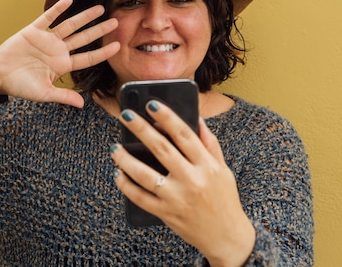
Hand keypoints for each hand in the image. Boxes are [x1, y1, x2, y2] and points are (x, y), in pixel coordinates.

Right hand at [0, 0, 119, 106]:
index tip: (118, 46)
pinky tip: (69, 1)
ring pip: (70, 26)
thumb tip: (82, 104)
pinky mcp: (33, 31)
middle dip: (100, 30)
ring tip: (100, 8)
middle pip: (84, 38)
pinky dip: (57, 9)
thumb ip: (63, 96)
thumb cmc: (20, 86)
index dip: (103, 52)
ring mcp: (47, 39)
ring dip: (84, 17)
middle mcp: (58, 50)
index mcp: (62, 65)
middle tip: (116, 22)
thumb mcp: (44, 93)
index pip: (87, 58)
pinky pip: (48, 17)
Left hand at [111, 101, 255, 266]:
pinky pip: (140, 198)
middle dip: (141, 129)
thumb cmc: (225, 199)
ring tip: (115, 147)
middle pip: (161, 149)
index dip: (167, 117)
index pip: (184, 135)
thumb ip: (210, 143)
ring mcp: (177, 198)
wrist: (227, 237)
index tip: (152, 104)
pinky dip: (126, 185)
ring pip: (144, 175)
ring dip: (126, 159)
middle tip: (126, 115)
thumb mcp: (223, 169)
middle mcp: (192, 180)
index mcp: (207, 166)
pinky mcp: (166, 214)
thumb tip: (197, 118)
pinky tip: (118, 173)